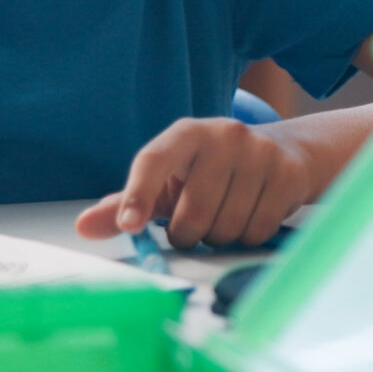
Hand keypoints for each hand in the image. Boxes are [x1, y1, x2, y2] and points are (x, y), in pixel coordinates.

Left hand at [75, 118, 318, 249]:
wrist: (285, 151)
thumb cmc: (212, 172)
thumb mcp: (168, 183)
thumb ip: (125, 205)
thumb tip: (84, 226)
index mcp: (186, 134)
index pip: (153, 160)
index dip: (138, 194)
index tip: (129, 226)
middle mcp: (225, 135)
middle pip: (192, 214)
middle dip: (189, 235)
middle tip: (194, 224)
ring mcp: (261, 152)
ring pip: (226, 228)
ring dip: (219, 237)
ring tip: (225, 216)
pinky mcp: (288, 173)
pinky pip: (257, 229)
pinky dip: (249, 235)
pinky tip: (251, 215)